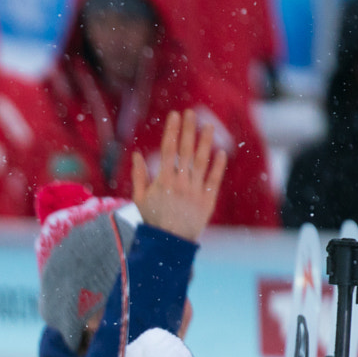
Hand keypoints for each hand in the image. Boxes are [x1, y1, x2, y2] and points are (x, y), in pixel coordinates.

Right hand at [131, 109, 225, 242]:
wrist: (169, 243)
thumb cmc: (151, 222)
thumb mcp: (139, 200)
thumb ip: (139, 176)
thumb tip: (137, 155)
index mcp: (163, 181)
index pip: (168, 149)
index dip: (172, 130)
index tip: (175, 115)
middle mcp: (180, 182)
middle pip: (185, 150)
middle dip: (188, 130)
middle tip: (191, 113)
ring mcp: (195, 190)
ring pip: (202, 161)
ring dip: (205, 142)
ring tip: (208, 126)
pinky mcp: (208, 200)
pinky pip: (214, 179)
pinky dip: (217, 165)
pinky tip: (220, 152)